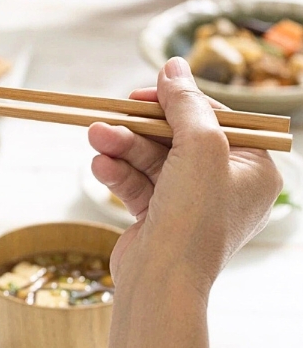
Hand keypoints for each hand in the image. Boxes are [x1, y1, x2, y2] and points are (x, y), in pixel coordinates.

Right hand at [87, 58, 281, 290]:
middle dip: (138, 127)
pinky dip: (118, 172)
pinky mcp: (159, 215)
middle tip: (109, 115)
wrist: (162, 282)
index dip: (177, 101)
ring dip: (121, 146)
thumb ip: (186, 103)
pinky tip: (100, 166)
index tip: (143, 93)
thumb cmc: (195, 217)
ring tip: (94, 136)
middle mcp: (224, 184)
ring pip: (150, 158)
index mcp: (253, 168)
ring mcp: (190, 202)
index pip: (215, 118)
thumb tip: (174, 65)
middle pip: (176, 137)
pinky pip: (137, 182)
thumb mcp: (200, 146)